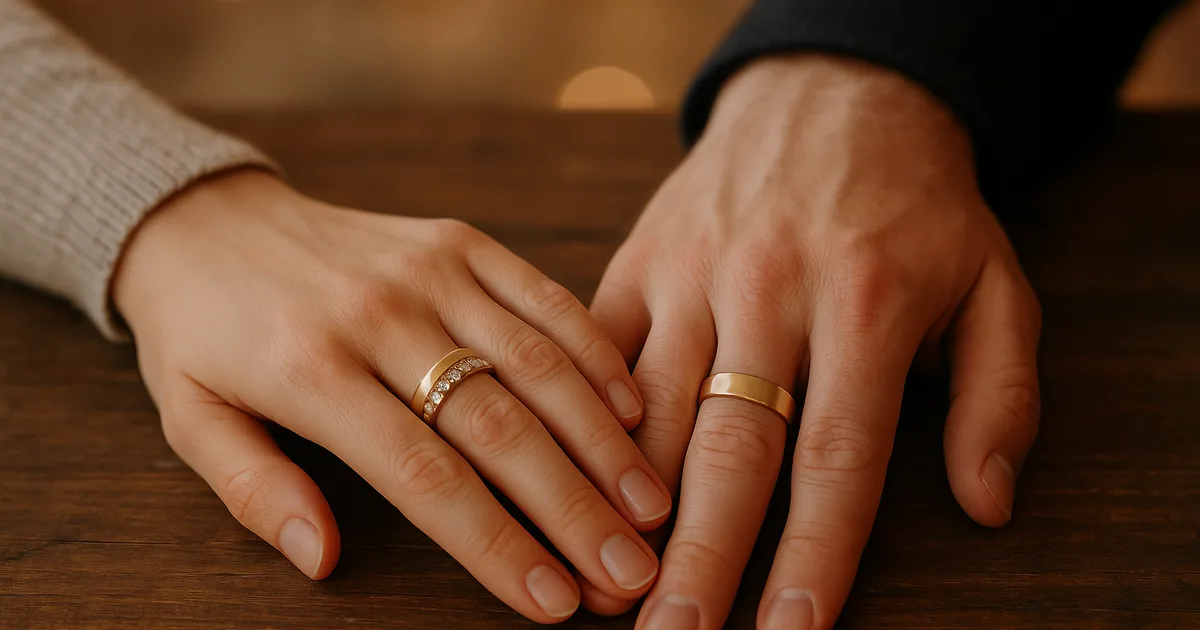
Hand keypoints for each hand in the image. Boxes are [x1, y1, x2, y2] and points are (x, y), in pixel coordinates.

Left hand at [112, 171, 673, 622]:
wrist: (208, 218)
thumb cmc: (204, 333)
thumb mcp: (193, 419)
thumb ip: (255, 490)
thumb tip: (322, 559)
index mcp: (312, 370)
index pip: (424, 476)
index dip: (496, 544)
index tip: (551, 600)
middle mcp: (383, 315)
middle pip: (498, 427)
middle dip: (573, 507)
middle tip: (628, 571)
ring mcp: (429, 270)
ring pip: (537, 362)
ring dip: (601, 440)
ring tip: (648, 505)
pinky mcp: (459, 242)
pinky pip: (542, 296)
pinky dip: (593, 351)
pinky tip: (631, 407)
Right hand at [583, 55, 1041, 628]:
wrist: (829, 96)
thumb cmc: (913, 206)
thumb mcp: (995, 286)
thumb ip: (999, 396)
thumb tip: (984, 503)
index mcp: (865, 304)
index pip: (836, 459)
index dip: (812, 559)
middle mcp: (769, 289)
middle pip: (728, 447)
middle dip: (699, 556)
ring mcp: (693, 272)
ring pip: (646, 406)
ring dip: (622, 502)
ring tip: (605, 582)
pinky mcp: (641, 258)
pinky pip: (597, 347)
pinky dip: (582, 418)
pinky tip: (570, 480)